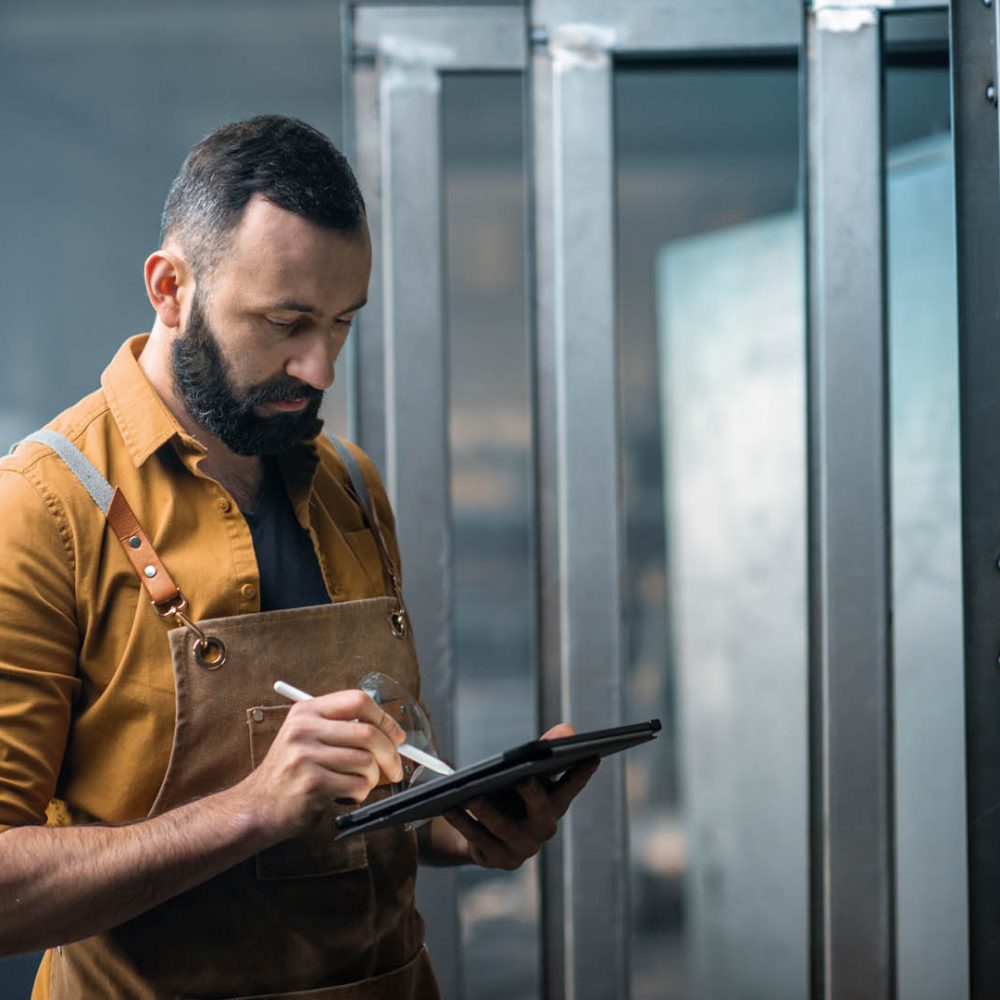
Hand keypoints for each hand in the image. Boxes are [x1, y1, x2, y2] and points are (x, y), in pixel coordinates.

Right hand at [239, 689, 405, 839]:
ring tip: (358, 784)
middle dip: (390, 753)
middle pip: (367, 732)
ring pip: (366, 762)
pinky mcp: (312, 783)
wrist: (258, 806)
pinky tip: (345, 795)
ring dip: (372, 778)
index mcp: (307, 711)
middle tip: (395, 768)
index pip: (358, 700)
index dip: (384, 718)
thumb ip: (341, 728)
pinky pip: (357, 785)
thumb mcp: (306, 736)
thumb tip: (390, 732)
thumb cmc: (290, 772)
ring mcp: (306, 756)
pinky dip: (360, 794)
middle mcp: (304, 729)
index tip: (397, 736)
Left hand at [443, 723, 599, 870]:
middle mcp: (544, 828)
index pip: (573, 786)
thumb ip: (546, 749)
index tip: (593, 754)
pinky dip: (462, 822)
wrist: (485, 837)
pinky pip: (478, 839)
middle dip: (533, 794)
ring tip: (470, 793)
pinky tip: (448, 806)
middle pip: (541, 810)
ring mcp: (522, 847)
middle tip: (524, 776)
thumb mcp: (528, 771)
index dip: (583, 771)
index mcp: (555, 803)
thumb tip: (567, 730)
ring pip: (503, 827)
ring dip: (486, 810)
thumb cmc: (512, 795)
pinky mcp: (498, 858)